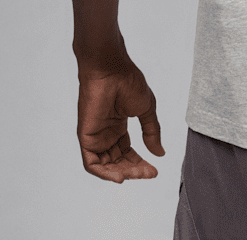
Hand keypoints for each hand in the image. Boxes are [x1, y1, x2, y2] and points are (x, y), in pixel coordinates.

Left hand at [75, 52, 165, 182]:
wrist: (111, 70)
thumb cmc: (128, 82)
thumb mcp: (146, 109)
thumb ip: (151, 132)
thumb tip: (160, 153)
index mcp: (118, 125)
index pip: (128, 152)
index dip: (141, 163)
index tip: (154, 170)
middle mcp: (106, 133)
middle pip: (118, 161)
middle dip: (134, 170)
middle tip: (149, 173)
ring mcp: (95, 136)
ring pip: (106, 166)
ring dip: (122, 173)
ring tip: (138, 174)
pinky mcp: (86, 138)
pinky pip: (92, 164)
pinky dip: (104, 174)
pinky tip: (120, 177)